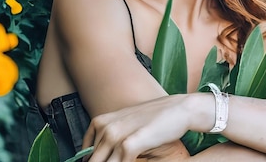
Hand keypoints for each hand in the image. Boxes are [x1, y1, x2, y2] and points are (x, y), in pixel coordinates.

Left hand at [82, 94, 202, 161]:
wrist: (179, 109)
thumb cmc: (156, 117)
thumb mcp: (127, 123)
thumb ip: (112, 136)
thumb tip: (100, 155)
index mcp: (101, 121)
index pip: (86, 152)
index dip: (90, 160)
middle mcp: (105, 128)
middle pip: (93, 160)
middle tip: (118, 161)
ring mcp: (116, 136)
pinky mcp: (129, 145)